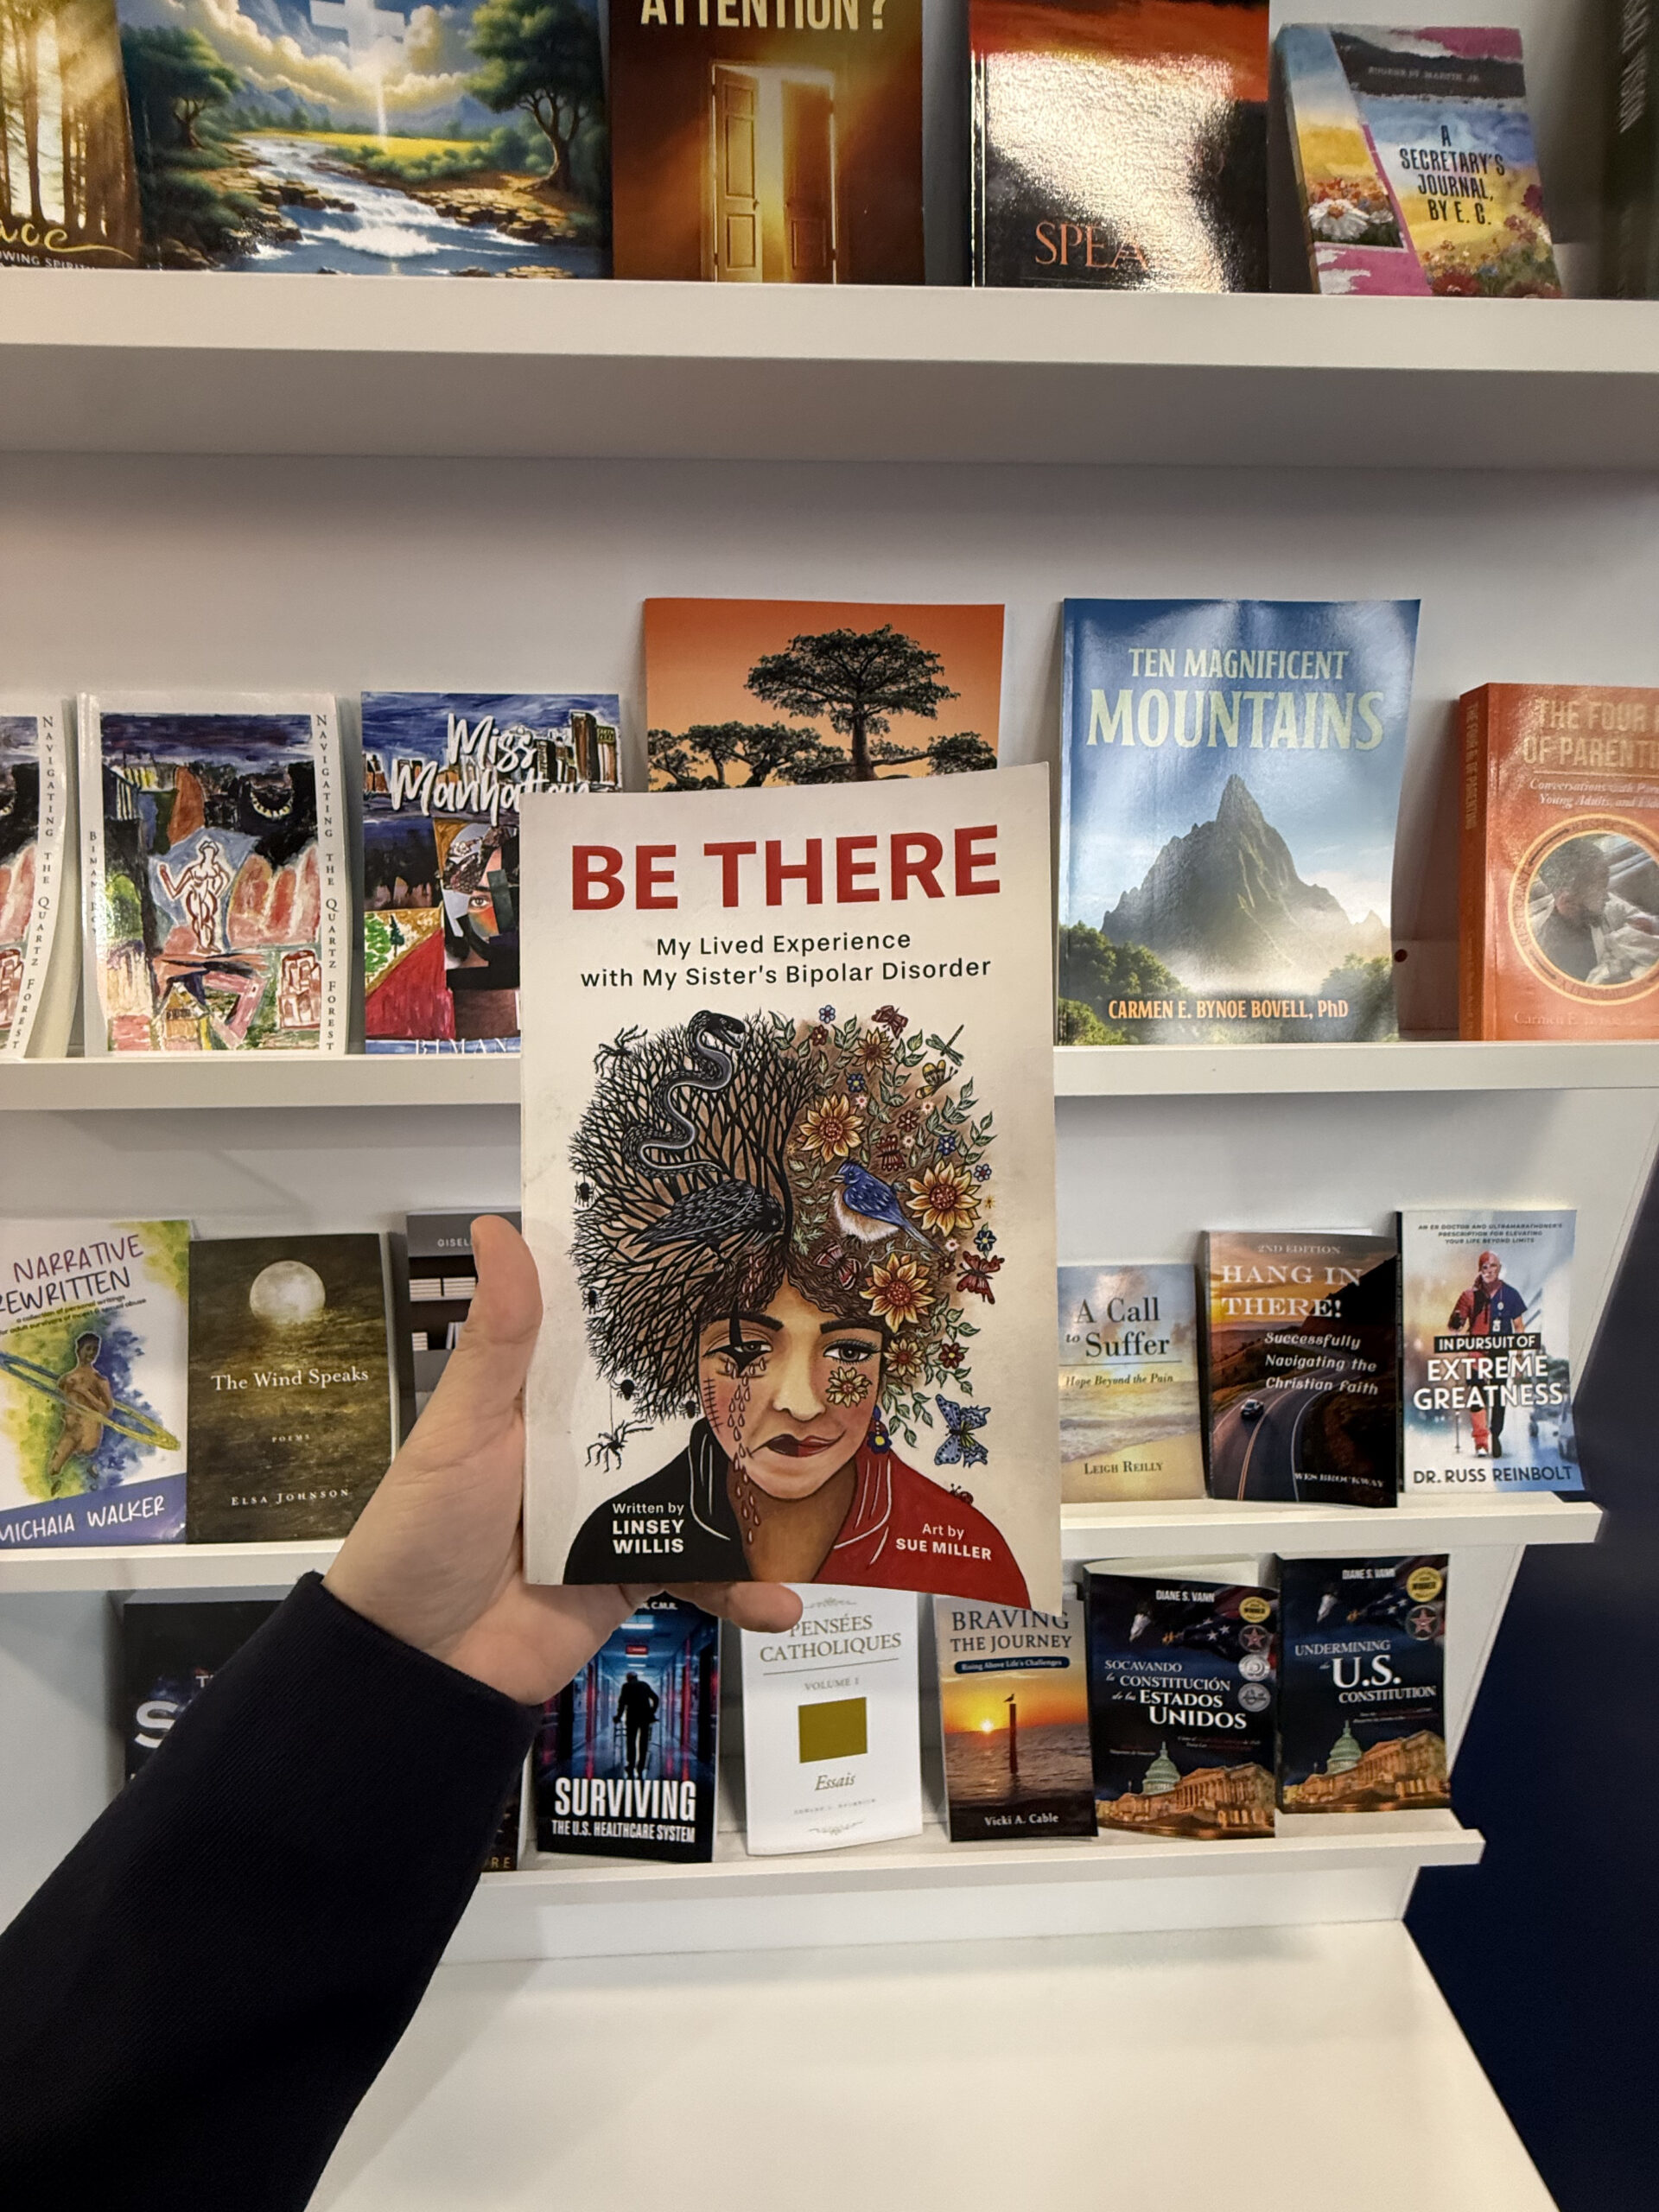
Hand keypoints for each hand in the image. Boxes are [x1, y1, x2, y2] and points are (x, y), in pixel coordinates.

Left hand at [325, 1215, 800, 1704]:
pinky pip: (701, 1574)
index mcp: (545, 1398)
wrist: (416, 1668)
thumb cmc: (416, 1537)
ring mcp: (615, 1513)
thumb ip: (498, 1340)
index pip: (615, 1334)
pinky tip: (783, 1601)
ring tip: (823, 1479)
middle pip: (675, 1407)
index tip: (738, 1251)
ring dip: (759, 1492)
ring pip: (702, 1487)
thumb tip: (500, 1229)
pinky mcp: (632, 1574)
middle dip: (742, 1391)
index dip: (668, 1297)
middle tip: (821, 1360)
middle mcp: (588, 1448)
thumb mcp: (460, 1431)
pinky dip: (743, 1590)